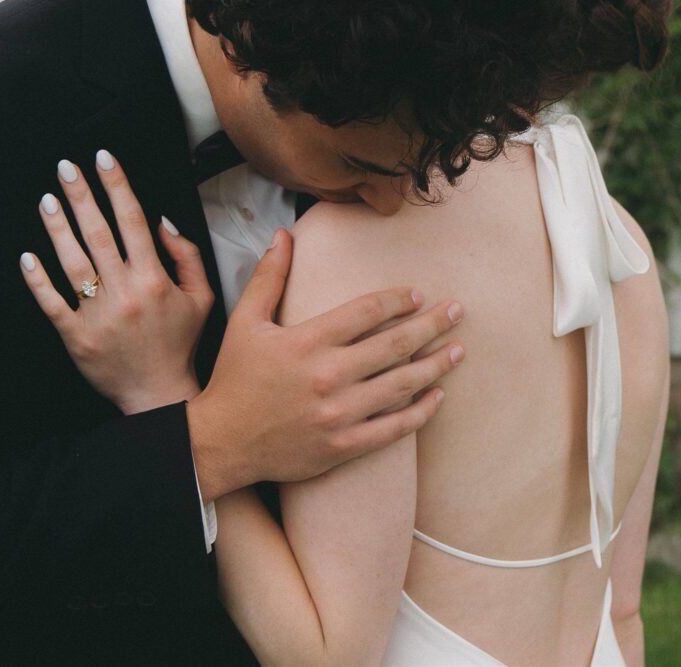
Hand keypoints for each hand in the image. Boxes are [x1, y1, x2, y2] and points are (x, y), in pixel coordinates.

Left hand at [19, 150, 213, 413]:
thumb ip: (186, 256)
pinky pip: (51, 303)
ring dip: (58, 229)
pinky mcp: (76, 337)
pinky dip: (38, 280)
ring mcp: (97, 315)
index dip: (117, 185)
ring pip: (72, 262)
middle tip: (65, 167)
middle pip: (98, 233)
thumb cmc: (180, 343)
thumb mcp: (202, 297)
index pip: (132, 221)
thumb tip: (162, 222)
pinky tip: (28, 256)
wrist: (160, 394)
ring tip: (47, 200)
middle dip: (81, 195)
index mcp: (154, 279)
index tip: (103, 159)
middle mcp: (124, 292)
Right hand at [187, 229, 464, 501]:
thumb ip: (269, 277)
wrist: (221, 443)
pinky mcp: (344, 446)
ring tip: (458, 350)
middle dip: (432, 325)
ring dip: (436, 365)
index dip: (397, 300)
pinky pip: (394, 428)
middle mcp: (328, 376)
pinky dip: (420, 411)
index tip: (417, 294)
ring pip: (402, 385)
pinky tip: (437, 395)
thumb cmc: (233, 380)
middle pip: (395, 345)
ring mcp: (339, 414)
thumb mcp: (244, 322)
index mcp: (307, 341)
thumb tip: (284, 235)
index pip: (367, 311)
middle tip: (458, 312)